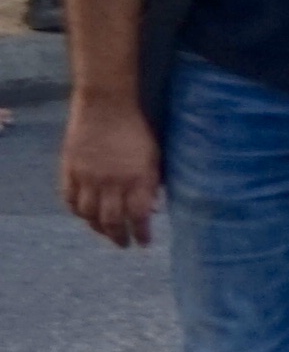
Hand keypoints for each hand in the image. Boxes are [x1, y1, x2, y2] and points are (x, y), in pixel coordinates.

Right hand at [57, 95, 157, 246]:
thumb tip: (152, 207)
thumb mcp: (154, 156)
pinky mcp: (70, 171)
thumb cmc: (136, 129)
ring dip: (98, 229)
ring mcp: (88, 178)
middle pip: (111, 221)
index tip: (145, 243)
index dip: (142, 234)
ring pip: (89, 215)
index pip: (138, 216)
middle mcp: (112, 183)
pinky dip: (78, 213)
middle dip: (119, 237)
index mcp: (137, 178)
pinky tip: (85, 216)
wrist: (106, 107)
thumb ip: (152, 182)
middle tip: (124, 244)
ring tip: (106, 233)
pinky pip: (70, 201)